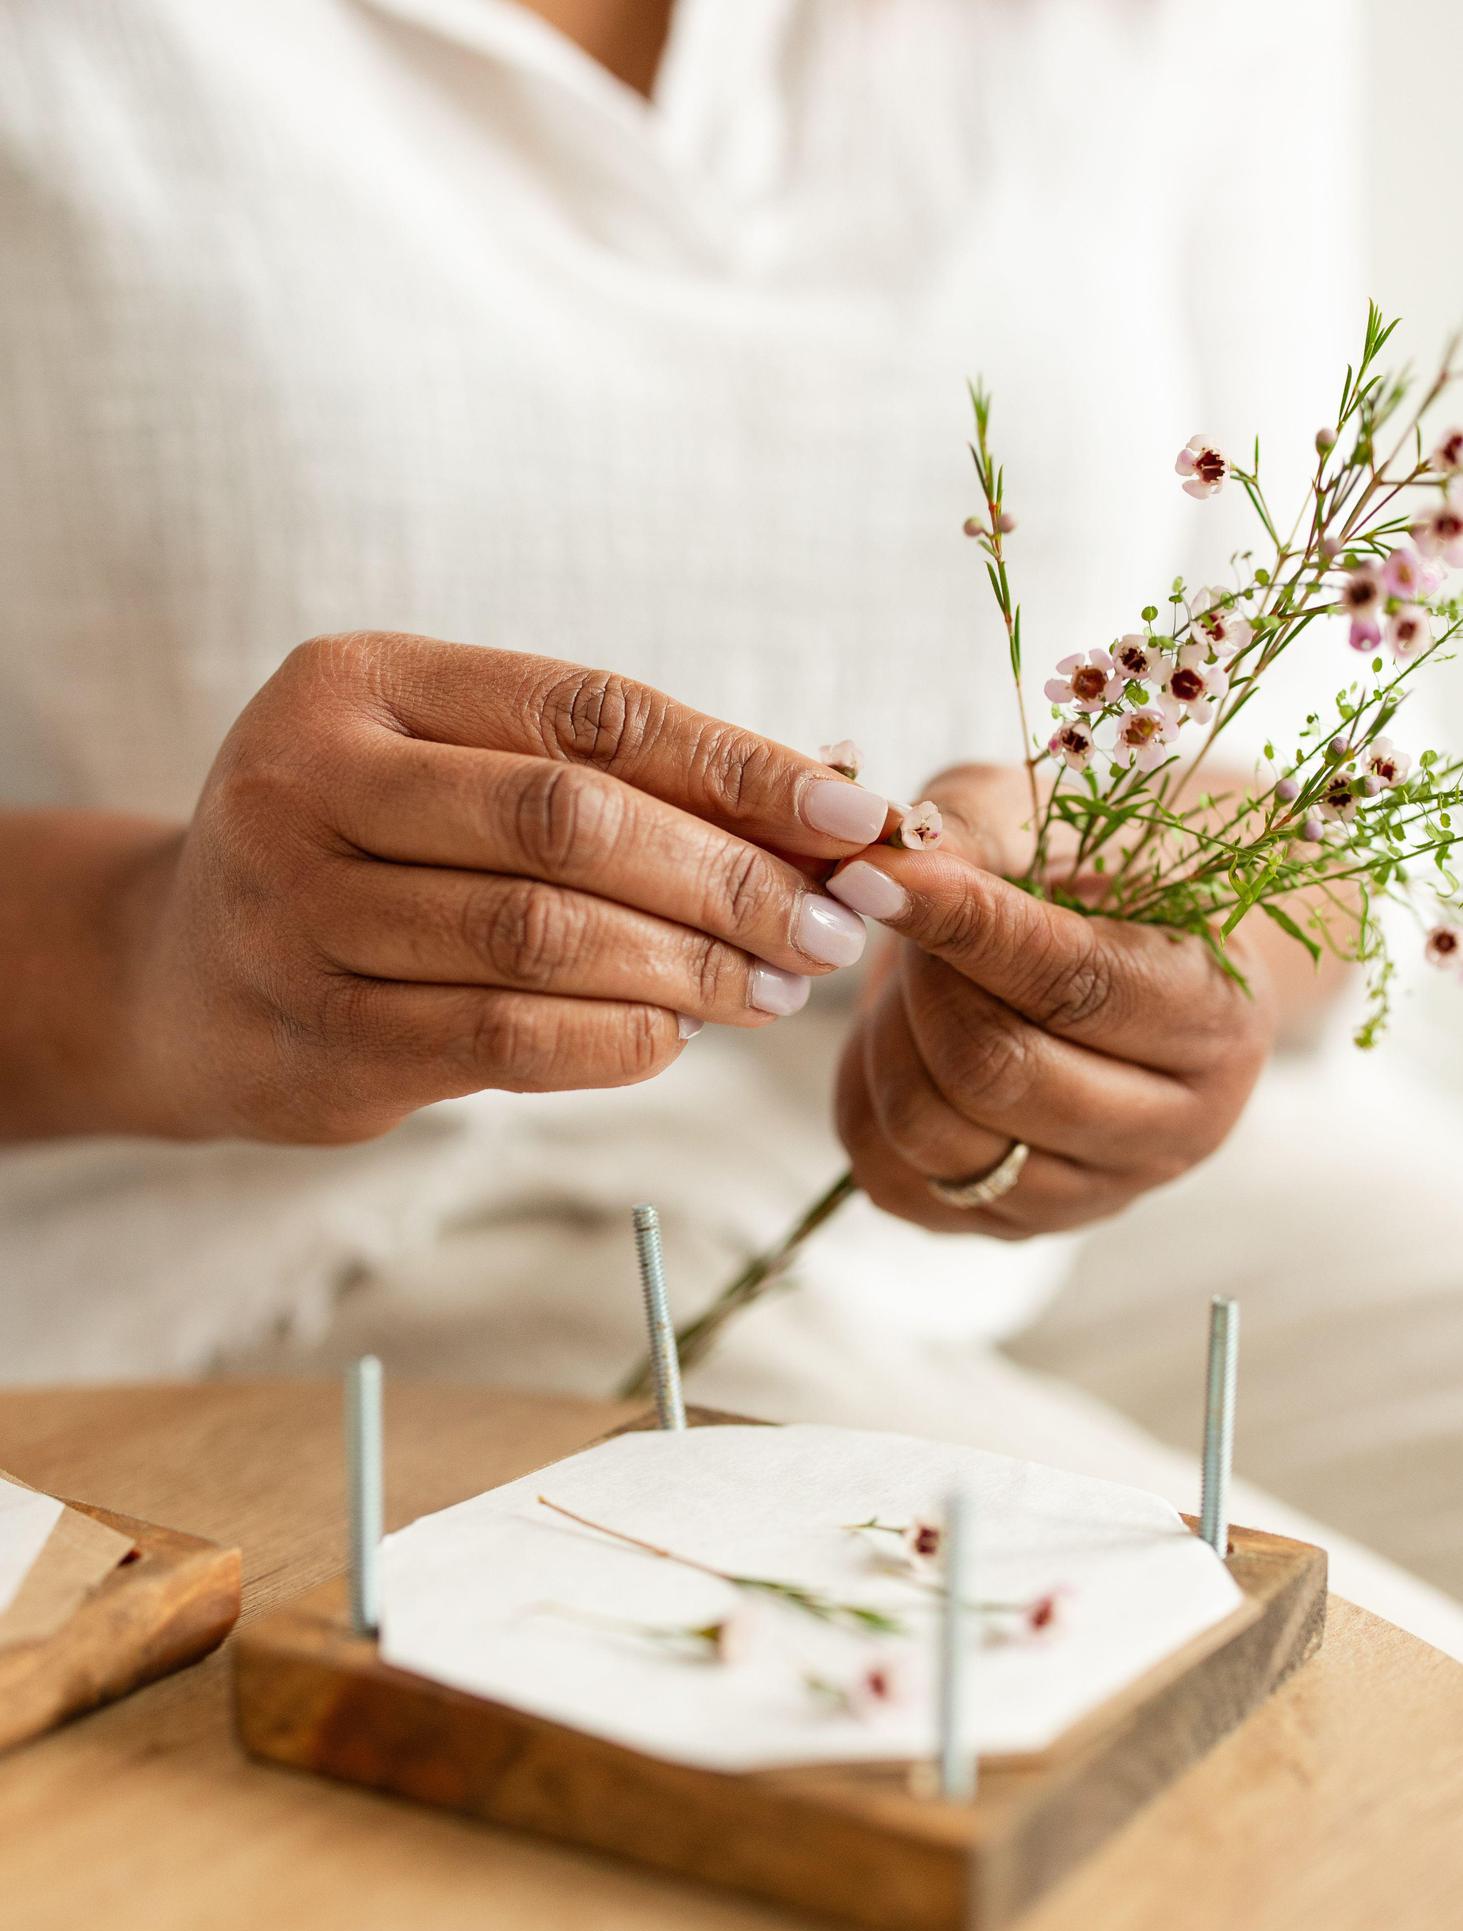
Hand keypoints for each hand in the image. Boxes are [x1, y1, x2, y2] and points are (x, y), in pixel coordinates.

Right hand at [109, 634, 886, 1142]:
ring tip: (777, 987)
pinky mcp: (314, 1035)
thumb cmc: (358, 853)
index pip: (588, 711)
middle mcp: (307, 779)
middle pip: (570, 823)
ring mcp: (296, 912)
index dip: (737, 764)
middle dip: (729, 879)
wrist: (174, 976)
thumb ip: (598, 780)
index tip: (854, 813)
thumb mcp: (445, 773)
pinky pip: (506, 1038)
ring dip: (689, 970)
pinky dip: (618, 1040)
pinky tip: (676, 1035)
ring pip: (542, 937)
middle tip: (829, 927)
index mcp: (359, 681)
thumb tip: (817, 816)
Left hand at [828, 765, 1277, 1236]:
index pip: (1076, 984)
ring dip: (888, 1037)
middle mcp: (1176, 1127)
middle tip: (902, 913)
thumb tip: (889, 860)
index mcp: (1220, 1017)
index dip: (966, 926)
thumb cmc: (1093, 873)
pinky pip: (896, 1178)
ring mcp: (1097, 1194)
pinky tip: (899, 1036)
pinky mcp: (1016, 1228)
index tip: (876, 874)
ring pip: (936, 1134)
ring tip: (909, 973)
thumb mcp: (1049, 818)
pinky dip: (869, 1096)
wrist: (1127, 957)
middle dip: (922, 980)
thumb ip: (978, 828)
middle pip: (997, 1071)